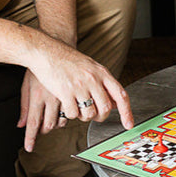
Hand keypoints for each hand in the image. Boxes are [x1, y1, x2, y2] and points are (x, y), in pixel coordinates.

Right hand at [18, 42, 133, 151]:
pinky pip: (73, 113)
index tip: (128, 124)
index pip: (120, 95)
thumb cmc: (68, 59)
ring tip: (77, 107)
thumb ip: (104, 83)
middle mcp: (93, 79)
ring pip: (89, 114)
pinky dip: (71, 114)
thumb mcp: (91, 67)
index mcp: (102, 72)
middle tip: (93, 115)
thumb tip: (115, 103)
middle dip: (100, 116)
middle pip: (105, 108)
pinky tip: (67, 104)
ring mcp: (79, 86)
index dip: (126, 112)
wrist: (47, 51)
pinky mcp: (65, 93)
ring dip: (84, 116)